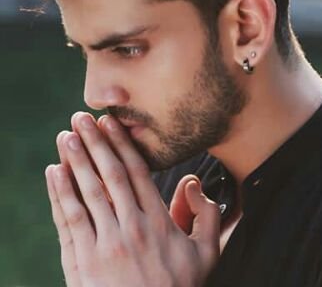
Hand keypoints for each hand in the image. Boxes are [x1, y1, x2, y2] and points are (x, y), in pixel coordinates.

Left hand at [45, 112, 219, 286]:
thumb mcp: (206, 254)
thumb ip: (207, 215)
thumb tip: (192, 183)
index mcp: (158, 222)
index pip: (136, 172)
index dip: (121, 144)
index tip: (109, 122)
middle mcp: (130, 228)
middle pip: (110, 175)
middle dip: (94, 143)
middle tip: (81, 118)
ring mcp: (104, 245)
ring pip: (87, 193)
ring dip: (74, 161)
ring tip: (65, 136)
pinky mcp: (81, 263)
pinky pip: (68, 222)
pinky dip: (59, 195)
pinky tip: (53, 173)